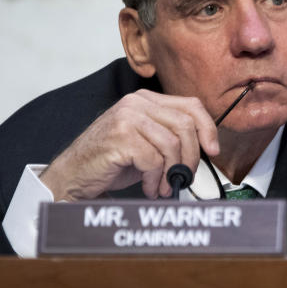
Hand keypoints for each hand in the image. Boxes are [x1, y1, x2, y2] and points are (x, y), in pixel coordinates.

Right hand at [40, 90, 218, 199]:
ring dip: (172, 173)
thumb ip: (171, 136)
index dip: (208, 128)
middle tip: (183, 177)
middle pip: (185, 125)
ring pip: (172, 144)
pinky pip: (154, 160)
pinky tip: (148, 187)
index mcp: (146, 100)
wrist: (73, 175)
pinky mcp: (121, 137)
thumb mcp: (146, 143)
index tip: (213, 150)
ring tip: (162, 187)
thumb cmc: (110, 161)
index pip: (191, 105)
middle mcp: (136, 103)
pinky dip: (155, 180)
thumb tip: (206, 147)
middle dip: (191, 157)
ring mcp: (127, 118)